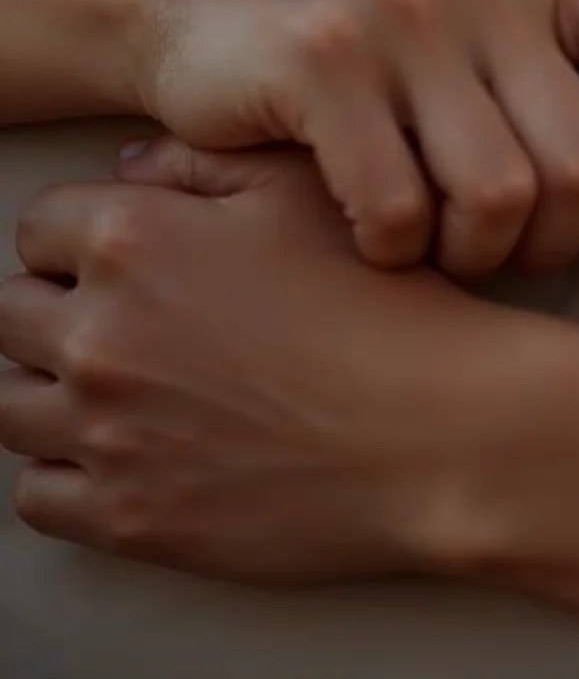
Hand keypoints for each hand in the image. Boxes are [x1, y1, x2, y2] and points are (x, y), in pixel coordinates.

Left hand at [0, 144, 520, 582]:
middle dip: (60, 306)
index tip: (125, 248)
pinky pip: (36, 494)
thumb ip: (205, 164)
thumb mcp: (309, 193)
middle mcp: (99, 333)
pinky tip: (129, 446)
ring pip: (11, 407)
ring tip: (128, 383)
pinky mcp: (123, 514)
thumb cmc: (387, 301)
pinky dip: (68, 470)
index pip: (40, 225)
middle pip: (12, 315)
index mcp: (136, 239)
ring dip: (56, 390)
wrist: (437, 429)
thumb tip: (132, 168)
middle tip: (131, 315)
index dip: (84, 230)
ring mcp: (104, 431)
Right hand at [132, 0, 578, 281]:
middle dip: (557, 244)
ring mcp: (405, 6)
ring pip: (502, 195)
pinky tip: (373, 237)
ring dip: (476, 256)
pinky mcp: (322, 58)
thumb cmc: (390, 69)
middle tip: (508, 251)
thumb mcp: (510, 79)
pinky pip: (402, 209)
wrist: (207, 12)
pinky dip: (396, 253)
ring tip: (442, 243)